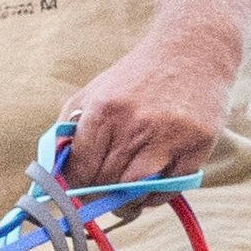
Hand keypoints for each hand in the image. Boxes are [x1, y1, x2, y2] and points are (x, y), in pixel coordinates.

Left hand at [56, 28, 237, 196]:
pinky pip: (170, 188)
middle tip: (102, 195)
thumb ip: (68, 130)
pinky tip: (151, 186)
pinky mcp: (198, 144)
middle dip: (100, 195)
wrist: (194, 48)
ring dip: (127, 202)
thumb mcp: (94, 92)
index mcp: (104, 110)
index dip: (77, 186)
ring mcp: (169, 135)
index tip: (80, 188)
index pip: (80, 169)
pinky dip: (156, 196)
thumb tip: (52, 172)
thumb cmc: (136, 77)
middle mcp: (135, 124)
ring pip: (137, 191)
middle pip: (107, 183)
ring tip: (125, 197)